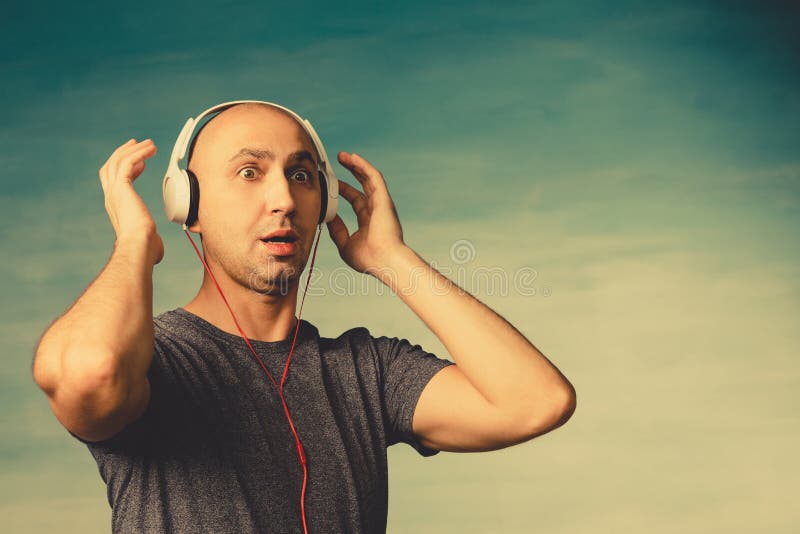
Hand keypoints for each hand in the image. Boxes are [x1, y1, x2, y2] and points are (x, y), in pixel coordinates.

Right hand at [99, 138, 163, 264]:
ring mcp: (114, 191)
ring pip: (119, 161)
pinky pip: (128, 162)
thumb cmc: (146, 249)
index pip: (116, 182)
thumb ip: (151, 239)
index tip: (142, 164)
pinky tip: (150, 150)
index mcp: (116, 208)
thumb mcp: (149, 241)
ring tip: (150, 144)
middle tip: (137, 144)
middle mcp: (112, 197)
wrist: (139, 246)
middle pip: (111, 167)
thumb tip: (156, 248)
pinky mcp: (121, 187)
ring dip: (134, 150)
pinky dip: (138, 153)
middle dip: (124, 153)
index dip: (128, 170)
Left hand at [326, 152, 406, 275]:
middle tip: (338, 161)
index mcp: (369, 221)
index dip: (344, 190)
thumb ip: (337, 230)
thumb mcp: (345, 244)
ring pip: (369, 178)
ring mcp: (381, 203)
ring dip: (357, 165)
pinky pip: (374, 177)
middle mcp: (376, 210)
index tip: (331, 183)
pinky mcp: (384, 199)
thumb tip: (328, 217)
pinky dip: (364, 166)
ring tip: (343, 156)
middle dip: (352, 172)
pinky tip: (353, 158)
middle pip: (363, 185)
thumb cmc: (368, 258)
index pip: (356, 200)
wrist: (384, 261)